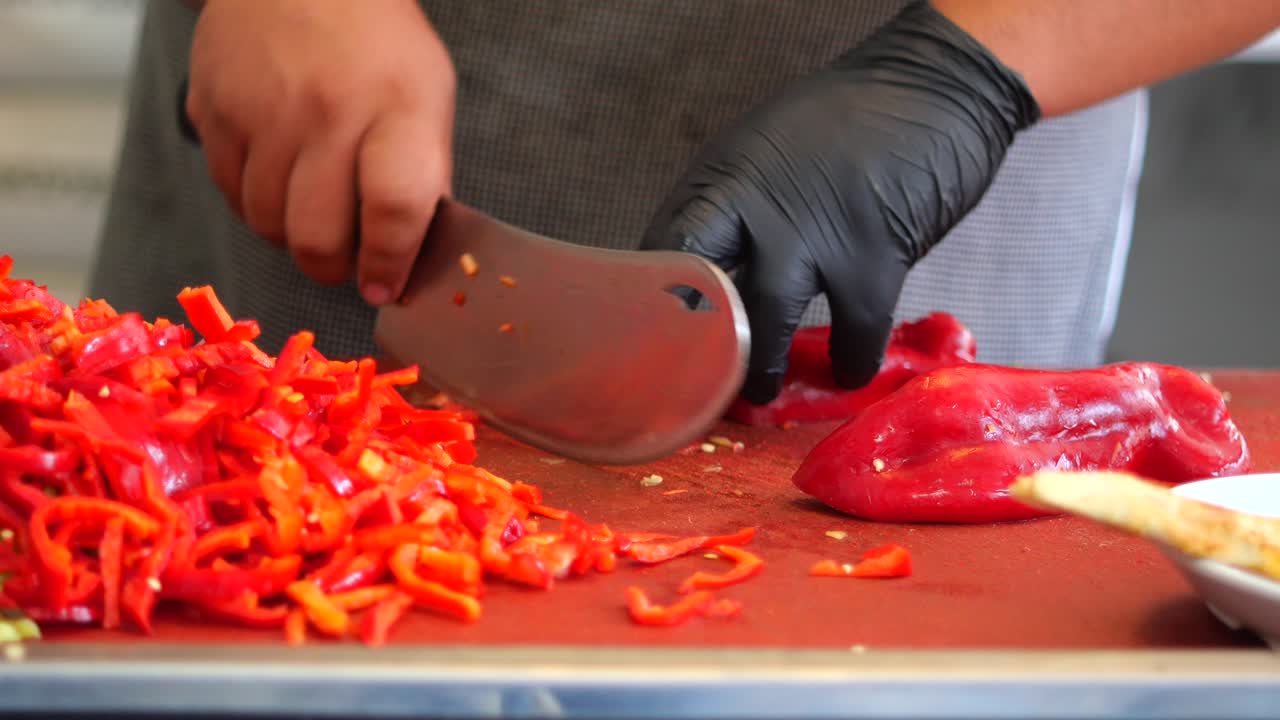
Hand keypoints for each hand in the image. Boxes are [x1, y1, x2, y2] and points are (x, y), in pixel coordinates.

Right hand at [185, 0, 455, 305]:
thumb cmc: (377, 44)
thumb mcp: (428, 96)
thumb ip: (422, 173)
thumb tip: (408, 254)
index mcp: (396, 109)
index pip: (393, 208)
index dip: (389, 263)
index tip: (386, 286)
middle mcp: (326, 112)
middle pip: (317, 236)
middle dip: (333, 267)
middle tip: (346, 260)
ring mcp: (262, 111)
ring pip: (267, 225)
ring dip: (292, 236)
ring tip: (313, 210)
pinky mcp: (212, 108)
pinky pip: (229, 193)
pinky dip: (255, 203)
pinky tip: (278, 178)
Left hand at [641, 0, 1039, 403]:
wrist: (933, 86)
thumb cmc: (847, 121)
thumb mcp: (767, 150)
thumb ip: (736, 204)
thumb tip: (709, 261)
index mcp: (725, 178)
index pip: (666, 248)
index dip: (659, 299)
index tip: (659, 336)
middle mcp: (758, 207)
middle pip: (707, 293)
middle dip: (702, 345)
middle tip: (701, 381)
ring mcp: (814, 233)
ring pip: (769, 322)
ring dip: (763, 368)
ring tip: (761, 391)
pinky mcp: (874, 256)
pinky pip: (854, 329)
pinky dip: (851, 358)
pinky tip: (848, 370)